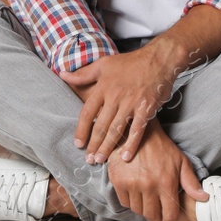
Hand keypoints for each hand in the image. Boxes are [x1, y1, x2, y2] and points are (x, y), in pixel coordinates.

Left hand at [60, 45, 178, 164]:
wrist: (158, 59)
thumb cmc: (130, 62)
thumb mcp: (103, 64)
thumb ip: (83, 74)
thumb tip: (62, 75)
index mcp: (103, 87)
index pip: (87, 113)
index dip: (81, 130)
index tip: (78, 144)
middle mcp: (115, 97)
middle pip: (101, 125)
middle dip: (93, 144)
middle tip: (89, 159)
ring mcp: (131, 104)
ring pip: (116, 130)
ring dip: (107, 147)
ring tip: (101, 160)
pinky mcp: (146, 109)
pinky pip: (137, 130)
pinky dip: (131, 144)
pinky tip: (125, 156)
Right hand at [105, 122, 208, 220]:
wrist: (137, 131)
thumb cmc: (161, 147)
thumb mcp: (181, 161)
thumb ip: (191, 182)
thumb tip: (204, 198)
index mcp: (166, 183)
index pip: (169, 216)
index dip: (169, 218)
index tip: (168, 214)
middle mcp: (149, 186)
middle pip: (152, 217)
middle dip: (156, 215)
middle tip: (156, 208)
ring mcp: (132, 184)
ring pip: (138, 211)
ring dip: (143, 208)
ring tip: (146, 198)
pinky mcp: (118, 181)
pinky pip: (125, 202)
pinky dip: (130, 200)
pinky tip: (135, 191)